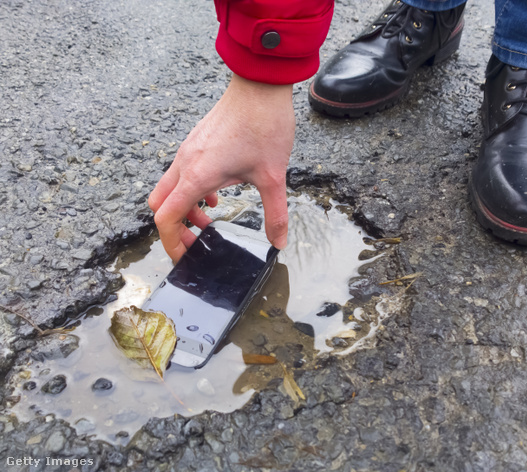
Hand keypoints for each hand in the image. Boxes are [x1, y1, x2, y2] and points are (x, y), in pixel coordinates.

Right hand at [148, 74, 293, 261]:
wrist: (260, 86)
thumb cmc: (264, 127)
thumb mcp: (274, 178)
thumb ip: (275, 215)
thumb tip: (278, 242)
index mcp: (197, 176)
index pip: (166, 218)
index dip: (171, 244)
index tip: (186, 259)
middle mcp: (185, 163)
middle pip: (160, 205)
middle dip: (175, 230)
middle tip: (198, 243)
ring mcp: (188, 150)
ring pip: (169, 189)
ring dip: (184, 209)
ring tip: (209, 221)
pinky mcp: (195, 142)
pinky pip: (180, 173)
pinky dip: (191, 191)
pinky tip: (216, 194)